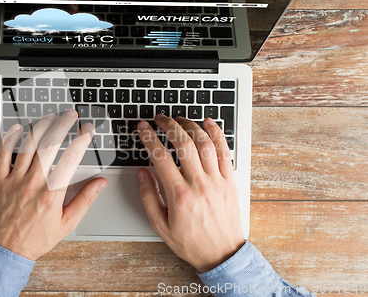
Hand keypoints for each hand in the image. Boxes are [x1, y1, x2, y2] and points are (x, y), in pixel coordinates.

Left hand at [0, 110, 106, 259]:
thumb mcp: (67, 223)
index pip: (71, 158)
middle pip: (49, 145)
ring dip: (41, 127)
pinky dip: (10, 139)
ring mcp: (15, 180)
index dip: (81, 140)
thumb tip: (100, 183)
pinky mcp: (0, 181)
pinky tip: (19, 128)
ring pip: (28, 145)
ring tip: (51, 117)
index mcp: (52, 193)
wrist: (7, 250)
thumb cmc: (37, 238)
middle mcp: (33, 183)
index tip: (87, 130)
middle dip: (62, 125)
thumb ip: (85, 200)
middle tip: (70, 115)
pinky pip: (3, 154)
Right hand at [137, 115, 243, 272]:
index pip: (160, 157)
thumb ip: (148, 197)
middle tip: (160, 118)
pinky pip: (225, 151)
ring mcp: (217, 181)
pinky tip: (208, 123)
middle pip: (183, 144)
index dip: (149, 138)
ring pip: (204, 143)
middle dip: (169, 125)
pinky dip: (217, 134)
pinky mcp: (230, 180)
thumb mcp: (160, 225)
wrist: (221, 254)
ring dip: (191, 126)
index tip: (143, 128)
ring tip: (179, 119)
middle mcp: (199, 184)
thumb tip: (142, 173)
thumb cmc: (191, 242)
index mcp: (180, 195)